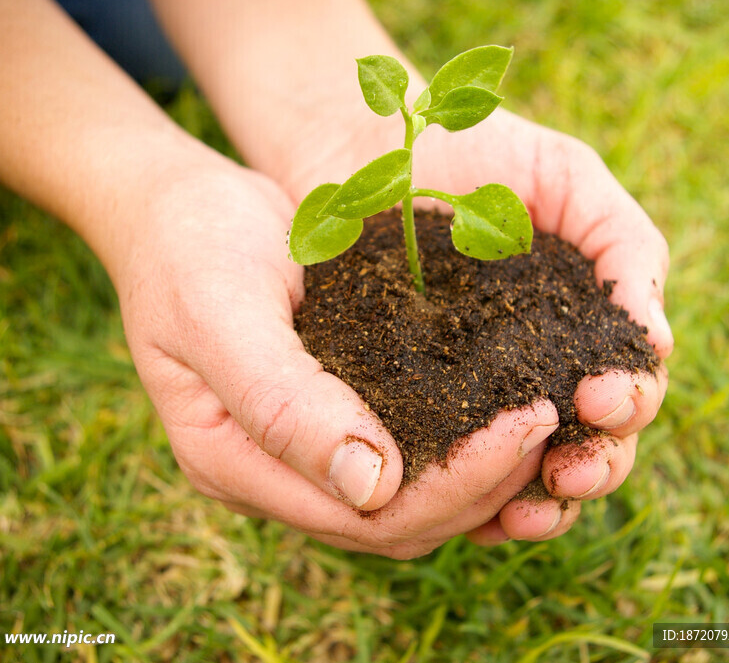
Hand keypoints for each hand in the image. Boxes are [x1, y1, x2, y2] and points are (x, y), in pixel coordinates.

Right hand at [116, 161, 564, 557]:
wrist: (176, 208)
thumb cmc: (189, 249)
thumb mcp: (221, 313)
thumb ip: (281, 403)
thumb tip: (372, 486)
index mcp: (235, 464)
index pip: (366, 517)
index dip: (455, 486)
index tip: (528, 423)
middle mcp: (276, 473)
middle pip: (400, 521)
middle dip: (484, 483)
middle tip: (552, 417)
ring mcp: (305, 449)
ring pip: (413, 498)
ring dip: (483, 470)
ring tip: (546, 415)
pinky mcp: (335, 412)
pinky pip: (411, 448)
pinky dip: (463, 436)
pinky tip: (509, 400)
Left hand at [407, 110, 672, 543]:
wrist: (363, 139)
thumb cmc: (470, 145)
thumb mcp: (564, 177)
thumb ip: (623, 243)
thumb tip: (659, 342)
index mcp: (584, 323)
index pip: (629, 385)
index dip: (628, 403)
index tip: (601, 397)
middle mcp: (540, 368)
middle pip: (590, 444)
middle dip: (592, 466)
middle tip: (571, 470)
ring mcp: (477, 393)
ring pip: (527, 472)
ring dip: (539, 504)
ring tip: (524, 511)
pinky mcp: (414, 407)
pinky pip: (451, 467)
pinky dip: (469, 500)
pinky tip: (471, 515)